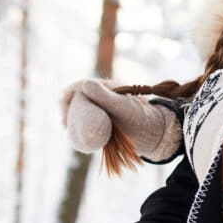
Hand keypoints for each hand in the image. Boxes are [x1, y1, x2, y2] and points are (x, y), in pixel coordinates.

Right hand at [60, 78, 180, 160]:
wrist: (158, 136)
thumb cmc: (143, 120)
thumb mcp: (123, 108)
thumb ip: (105, 96)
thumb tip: (84, 84)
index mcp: (109, 87)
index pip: (82, 85)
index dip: (69, 95)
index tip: (64, 108)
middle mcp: (105, 96)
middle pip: (79, 99)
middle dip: (69, 109)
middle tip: (65, 124)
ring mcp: (105, 110)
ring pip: (82, 112)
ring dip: (74, 120)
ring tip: (70, 131)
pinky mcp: (106, 123)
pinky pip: (88, 124)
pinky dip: (81, 130)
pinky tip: (79, 138)